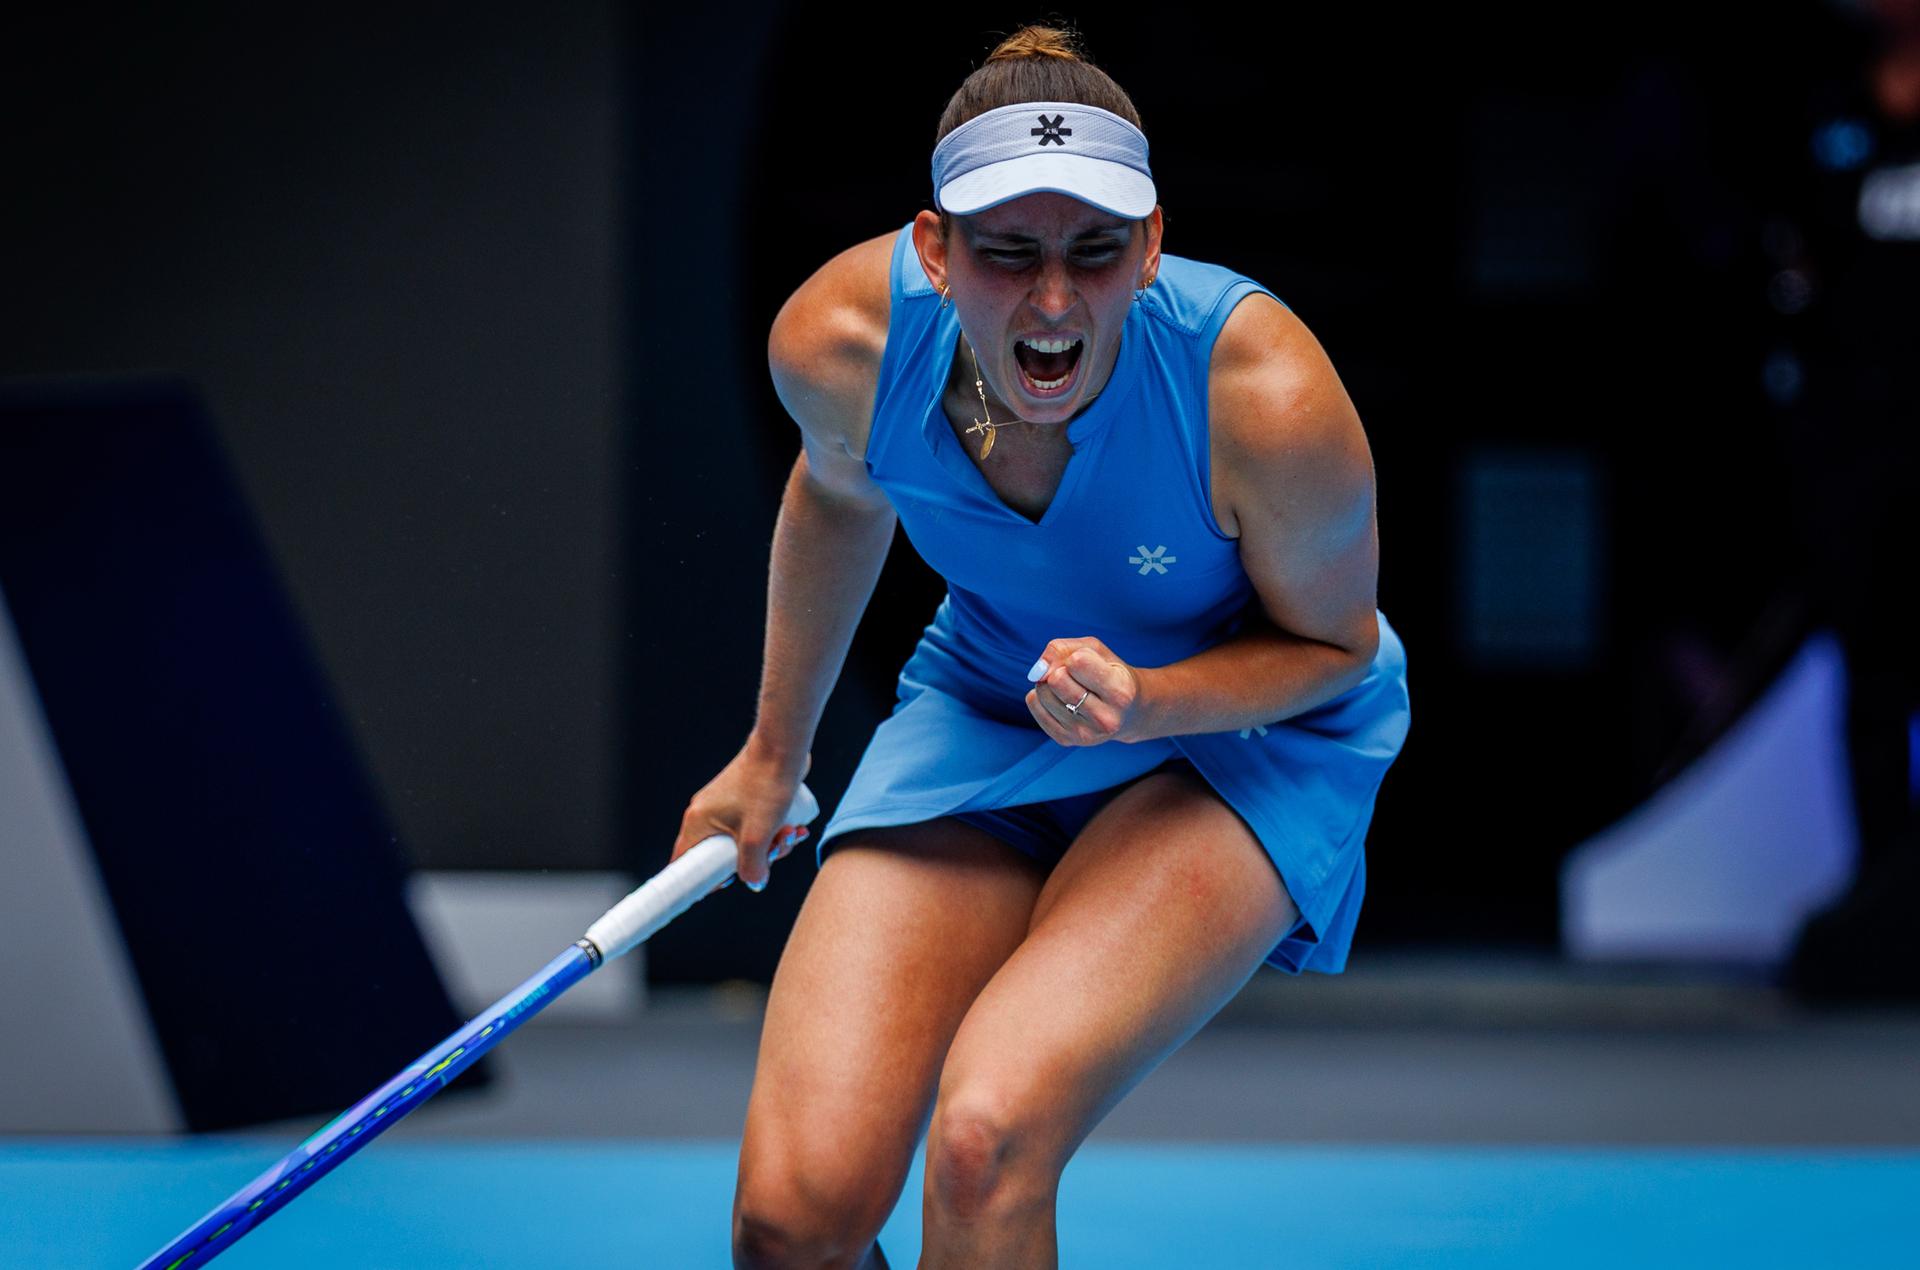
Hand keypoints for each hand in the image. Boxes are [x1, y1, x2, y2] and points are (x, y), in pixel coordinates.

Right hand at [671, 745, 812, 893]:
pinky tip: (794, 827)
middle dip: (754, 859)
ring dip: (770, 845)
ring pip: (743, 842)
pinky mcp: (741, 800)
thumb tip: (755, 884)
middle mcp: (705, 813)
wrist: (782, 748)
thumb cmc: (766, 786)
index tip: (728, 883)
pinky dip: (771, 832)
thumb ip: (753, 866)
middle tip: (777, 852)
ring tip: (792, 833)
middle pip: (723, 855)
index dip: (703, 879)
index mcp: (697, 821)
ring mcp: (723, 806)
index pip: (686, 861)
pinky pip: (753, 827)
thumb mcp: (759, 835)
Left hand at [1023, 636, 1146, 746]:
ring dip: (1048, 683)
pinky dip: (1040, 696)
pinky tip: (1059, 699)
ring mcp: (1085, 734)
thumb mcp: (1096, 651)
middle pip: (1056, 680)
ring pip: (1042, 693)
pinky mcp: (1066, 740)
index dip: (1076, 656)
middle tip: (1075, 676)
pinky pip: (1034, 706)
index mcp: (1120, 692)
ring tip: (1069, 687)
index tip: (1088, 663)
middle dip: (1059, 670)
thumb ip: (1063, 649)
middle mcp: (1105, 719)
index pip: (1077, 662)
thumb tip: (1037, 671)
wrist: (1127, 712)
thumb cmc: (1109, 673)